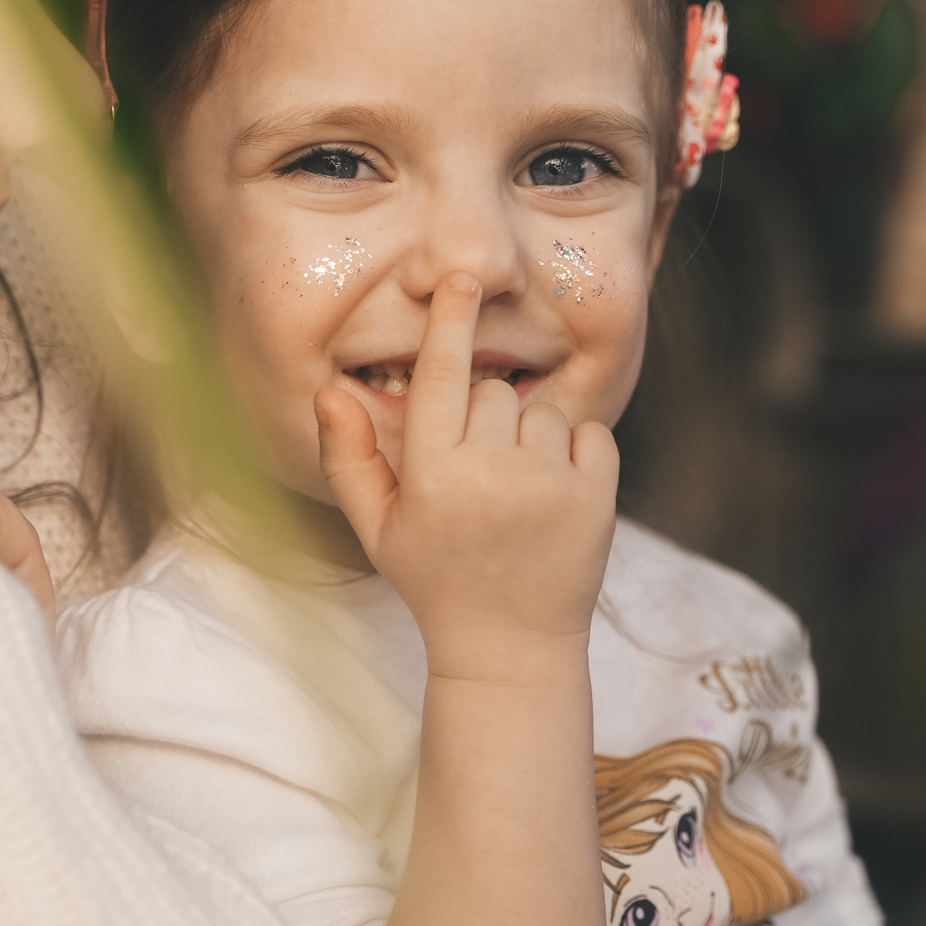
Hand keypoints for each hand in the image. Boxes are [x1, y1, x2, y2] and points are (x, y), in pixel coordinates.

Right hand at [313, 272, 617, 678]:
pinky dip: (577, 454)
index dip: (451, 322)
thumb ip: (349, 457)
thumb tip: (328, 390)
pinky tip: (553, 497)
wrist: (510, 646)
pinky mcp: (597, 498)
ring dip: (529, 438)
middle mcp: (493, 474)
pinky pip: (591, 434)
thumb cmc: (435, 580)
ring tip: (515, 493)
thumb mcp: (378, 526)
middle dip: (484, 420)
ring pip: (541, 411)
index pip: (442, 376)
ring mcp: (550, 486)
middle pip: (492, 392)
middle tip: (477, 476)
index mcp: (434, 476)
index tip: (461, 279)